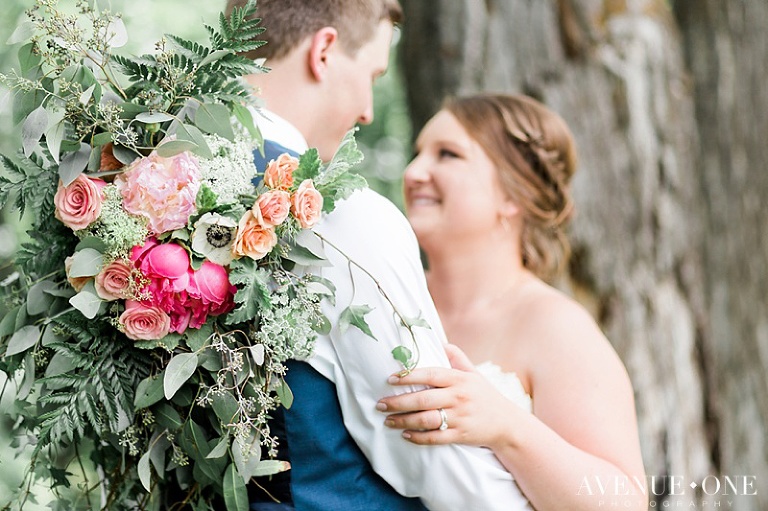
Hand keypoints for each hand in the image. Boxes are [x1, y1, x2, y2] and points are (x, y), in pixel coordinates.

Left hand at [377, 345, 519, 447]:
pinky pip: (436, 437)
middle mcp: (458, 397)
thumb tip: (440, 341)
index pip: (431, 375)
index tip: (391, 378)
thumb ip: (457, 357)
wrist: (507, 424)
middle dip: (399, 402)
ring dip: (404, 420)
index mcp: (459, 380)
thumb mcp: (474, 374)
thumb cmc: (485, 396)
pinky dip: (419, 437)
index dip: (410, 376)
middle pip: (423, 399)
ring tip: (388, 420)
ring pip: (426, 419)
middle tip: (380, 403)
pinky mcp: (461, 435)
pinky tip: (406, 434)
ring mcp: (460, 417)